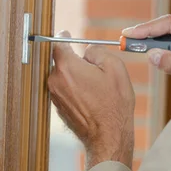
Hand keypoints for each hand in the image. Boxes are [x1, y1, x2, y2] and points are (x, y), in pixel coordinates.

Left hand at [47, 31, 134, 169]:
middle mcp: (56, 81)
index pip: (58, 44)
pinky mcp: (59, 108)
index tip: (67, 34)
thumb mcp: (115, 68)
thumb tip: (87, 50)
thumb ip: (98, 52)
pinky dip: (75, 90)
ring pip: (63, 77)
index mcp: (67, 67)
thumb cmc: (114, 103)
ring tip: (97, 86)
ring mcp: (55, 96)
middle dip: (75, 61)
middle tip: (94, 67)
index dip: (64, 37)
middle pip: (61, 62)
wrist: (108, 135)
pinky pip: (65, 91)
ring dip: (76, 77)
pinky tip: (92, 97)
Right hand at [122, 13, 170, 85]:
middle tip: (126, 39)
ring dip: (155, 35)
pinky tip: (152, 45)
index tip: (129, 34)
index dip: (147, 29)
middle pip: (168, 22)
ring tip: (135, 43)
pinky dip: (164, 38)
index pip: (169, 23)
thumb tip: (151, 55)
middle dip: (148, 32)